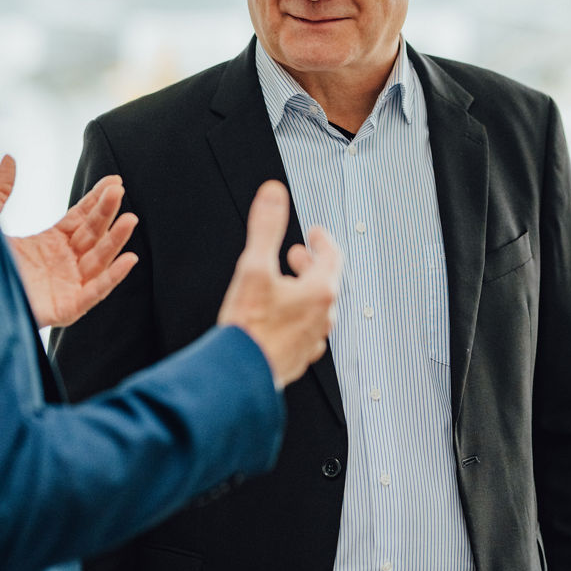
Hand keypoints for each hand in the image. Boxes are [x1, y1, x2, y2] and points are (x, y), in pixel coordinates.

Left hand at [0, 155, 138, 328]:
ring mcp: (67, 286)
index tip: (114, 181)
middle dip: (107, 212)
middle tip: (119, 190)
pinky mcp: (66, 308)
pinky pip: (95, 292)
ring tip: (130, 219)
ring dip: (116, 240)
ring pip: (99, 260)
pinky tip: (128, 259)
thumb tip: (10, 159)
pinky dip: (113, 278)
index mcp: (49, 244)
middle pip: (93, 234)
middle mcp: (63, 264)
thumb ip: (0, 191)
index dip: (97, 200)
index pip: (81, 218)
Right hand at [218, 180, 339, 388]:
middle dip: (311, 263)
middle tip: (296, 254)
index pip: (332, 256)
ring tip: (286, 283)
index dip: (323, 240)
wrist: (238, 376)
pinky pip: (307, 330)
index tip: (315, 233)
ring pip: (317, 308)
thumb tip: (274, 195)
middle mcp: (322, 316)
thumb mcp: (254, 267)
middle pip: (326, 282)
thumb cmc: (248, 327)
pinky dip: (298, 316)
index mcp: (319, 291)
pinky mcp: (298, 356)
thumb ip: (266, 227)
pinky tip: (281, 318)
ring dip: (304, 290)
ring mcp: (312, 339)